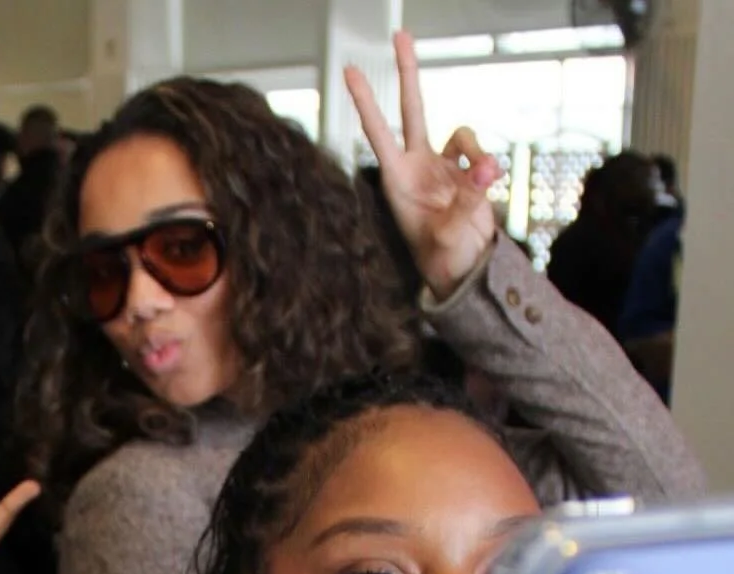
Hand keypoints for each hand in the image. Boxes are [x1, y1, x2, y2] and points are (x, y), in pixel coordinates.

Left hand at [346, 31, 500, 301]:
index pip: (378, 133)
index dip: (366, 101)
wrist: (463, 271)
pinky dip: (488, 164)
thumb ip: (466, 204)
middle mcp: (418, 167)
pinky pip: (481, 154)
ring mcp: (443, 167)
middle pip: (413, 109)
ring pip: (461, 133)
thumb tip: (486, 171)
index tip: (350, 71)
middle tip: (400, 35)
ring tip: (483, 182)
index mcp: (398, 180)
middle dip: (408, 72)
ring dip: (476, 149)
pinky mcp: (467, 173)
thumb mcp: (448, 238)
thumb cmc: (442, 261)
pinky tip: (490, 184)